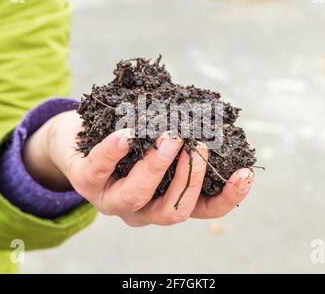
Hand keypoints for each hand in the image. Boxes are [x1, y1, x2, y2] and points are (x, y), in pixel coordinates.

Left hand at [23, 110, 253, 225]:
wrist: (79, 135)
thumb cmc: (129, 136)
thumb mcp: (160, 138)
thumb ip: (185, 135)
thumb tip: (217, 113)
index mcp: (165, 199)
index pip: (202, 210)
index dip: (228, 198)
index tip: (245, 172)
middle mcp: (141, 208)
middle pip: (172, 210)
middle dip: (190, 177)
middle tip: (197, 144)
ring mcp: (111, 199)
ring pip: (137, 196)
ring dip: (157, 166)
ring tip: (169, 137)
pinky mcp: (85, 181)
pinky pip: (100, 169)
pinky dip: (115, 152)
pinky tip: (126, 134)